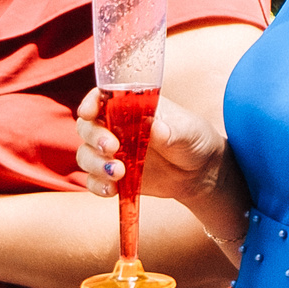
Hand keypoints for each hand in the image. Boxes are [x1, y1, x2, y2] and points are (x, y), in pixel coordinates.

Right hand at [75, 89, 224, 205]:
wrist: (202, 172)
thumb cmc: (195, 140)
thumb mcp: (189, 132)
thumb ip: (170, 130)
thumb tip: (153, 127)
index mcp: (133, 105)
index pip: (103, 97)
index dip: (91, 102)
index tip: (89, 113)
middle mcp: (117, 126)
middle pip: (88, 127)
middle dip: (94, 137)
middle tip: (111, 149)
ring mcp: (114, 152)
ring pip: (86, 154)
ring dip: (95, 164)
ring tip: (118, 173)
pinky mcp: (115, 175)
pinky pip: (94, 180)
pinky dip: (97, 185)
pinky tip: (111, 190)